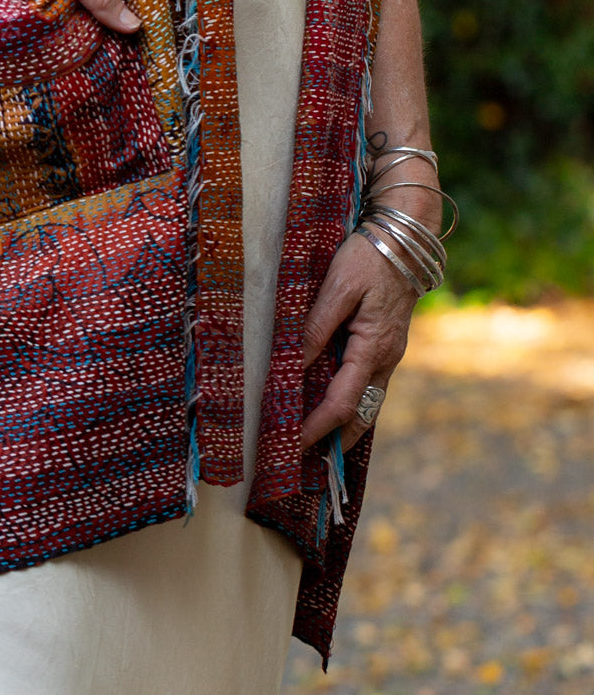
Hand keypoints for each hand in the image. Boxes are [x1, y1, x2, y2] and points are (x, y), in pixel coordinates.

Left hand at [300, 231, 418, 452]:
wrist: (406, 238)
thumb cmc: (368, 257)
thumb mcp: (338, 288)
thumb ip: (316, 327)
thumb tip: (295, 366)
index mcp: (373, 348)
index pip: (341, 403)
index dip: (315, 428)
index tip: (290, 445)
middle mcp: (386, 359)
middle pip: (359, 415)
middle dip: (332, 441)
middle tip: (300, 459)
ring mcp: (389, 354)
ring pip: (365, 403)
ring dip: (341, 426)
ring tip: (312, 443)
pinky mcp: (385, 345)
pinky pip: (367, 385)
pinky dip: (349, 403)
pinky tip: (329, 405)